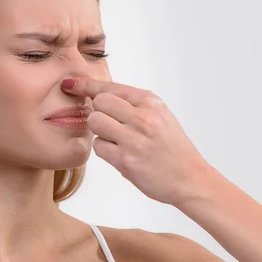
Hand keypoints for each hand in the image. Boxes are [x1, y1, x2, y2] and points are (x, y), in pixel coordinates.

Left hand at [61, 77, 210, 205]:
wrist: (190, 177)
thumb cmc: (173, 148)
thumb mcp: (161, 116)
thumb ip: (134, 105)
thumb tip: (101, 96)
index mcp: (151, 103)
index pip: (111, 87)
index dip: (86, 85)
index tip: (71, 84)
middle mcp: (143, 117)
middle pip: (99, 102)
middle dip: (97, 111)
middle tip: (108, 123)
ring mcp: (134, 139)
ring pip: (95, 122)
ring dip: (99, 130)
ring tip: (115, 139)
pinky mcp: (126, 160)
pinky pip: (98, 146)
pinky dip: (104, 149)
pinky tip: (120, 154)